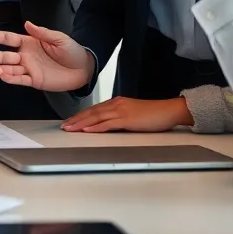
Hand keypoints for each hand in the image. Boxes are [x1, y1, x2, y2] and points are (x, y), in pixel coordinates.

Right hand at [0, 21, 93, 91]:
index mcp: (29, 42)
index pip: (7, 39)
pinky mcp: (34, 80)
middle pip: (3, 55)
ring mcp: (28, 68)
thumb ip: (42, 32)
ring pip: (9, 68)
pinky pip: (19, 80)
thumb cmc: (72, 51)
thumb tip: (27, 24)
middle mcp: (25, 55)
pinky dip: (10, 78)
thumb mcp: (59, 38)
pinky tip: (2, 75)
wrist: (83, 69)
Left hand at [61, 96, 192, 132]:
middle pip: (92, 112)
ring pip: (96, 117)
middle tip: (64, 126)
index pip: (94, 109)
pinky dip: (96, 127)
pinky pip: (108, 124)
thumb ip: (119, 118)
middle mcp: (116, 104)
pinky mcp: (127, 119)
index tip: (70, 122)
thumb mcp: (132, 115)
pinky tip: (87, 131)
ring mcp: (121, 111)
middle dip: (76, 120)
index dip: (81, 116)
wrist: (168, 110)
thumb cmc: (153, 114)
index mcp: (117, 103)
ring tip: (70, 129)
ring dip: (81, 123)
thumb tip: (107, 125)